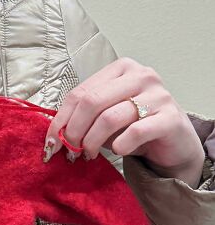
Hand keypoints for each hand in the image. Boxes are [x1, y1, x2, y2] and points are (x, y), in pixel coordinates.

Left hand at [43, 57, 205, 187]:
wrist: (173, 143)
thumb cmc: (135, 127)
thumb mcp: (105, 117)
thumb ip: (83, 117)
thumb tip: (54, 135)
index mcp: (121, 69)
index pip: (80, 92)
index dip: (60, 120)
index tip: (51, 143)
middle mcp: (141, 75)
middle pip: (91, 102)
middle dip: (74, 131)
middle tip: (70, 151)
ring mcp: (158, 95)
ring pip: (109, 118)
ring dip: (92, 142)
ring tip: (89, 155)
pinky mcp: (170, 118)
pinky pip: (136, 132)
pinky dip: (120, 145)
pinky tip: (117, 151)